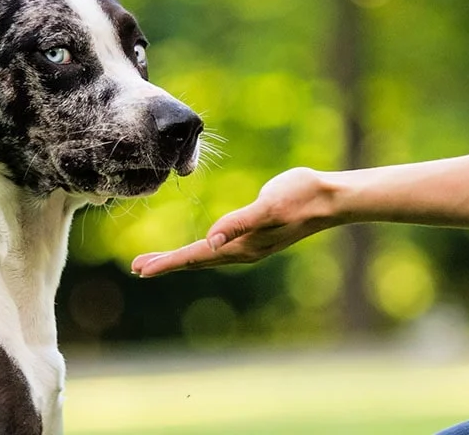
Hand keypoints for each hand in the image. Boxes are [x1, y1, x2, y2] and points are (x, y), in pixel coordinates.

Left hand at [131, 167, 339, 276]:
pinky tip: (202, 246)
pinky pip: (220, 246)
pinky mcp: (257, 234)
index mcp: (241, 246)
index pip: (195, 256)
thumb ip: (239, 223)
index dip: (166, 262)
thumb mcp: (268, 206)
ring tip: (158, 260)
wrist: (331, 198)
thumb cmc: (301, 197)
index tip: (139, 269)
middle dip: (166, 264)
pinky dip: (201, 249)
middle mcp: (243, 251)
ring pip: (206, 255)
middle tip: (137, 268)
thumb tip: (211, 241)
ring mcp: (250, 245)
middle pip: (196, 260)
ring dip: (181, 258)